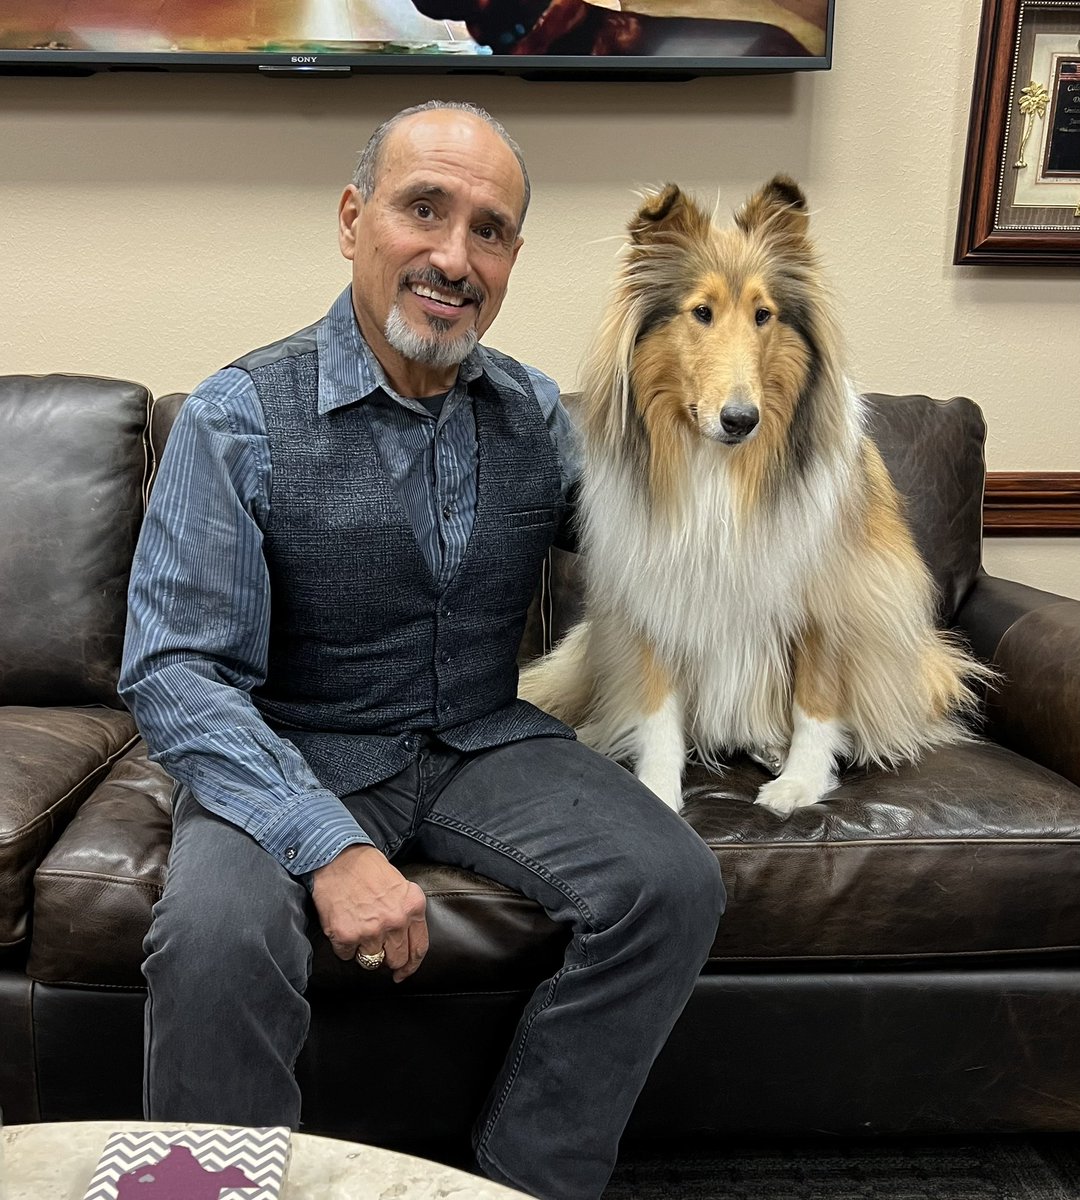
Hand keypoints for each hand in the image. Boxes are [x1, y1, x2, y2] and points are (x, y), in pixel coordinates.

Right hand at [311, 845, 428, 982]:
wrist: (337, 856)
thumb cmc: (368, 868)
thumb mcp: (401, 886)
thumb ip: (407, 912)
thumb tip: (405, 941)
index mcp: (412, 907)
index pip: (418, 948)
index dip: (411, 966)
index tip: (403, 973)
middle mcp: (395, 922)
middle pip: (396, 959)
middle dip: (387, 958)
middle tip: (377, 948)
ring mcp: (370, 931)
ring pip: (371, 961)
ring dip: (363, 951)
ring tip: (357, 930)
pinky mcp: (346, 936)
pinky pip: (346, 955)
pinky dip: (344, 946)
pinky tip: (343, 926)